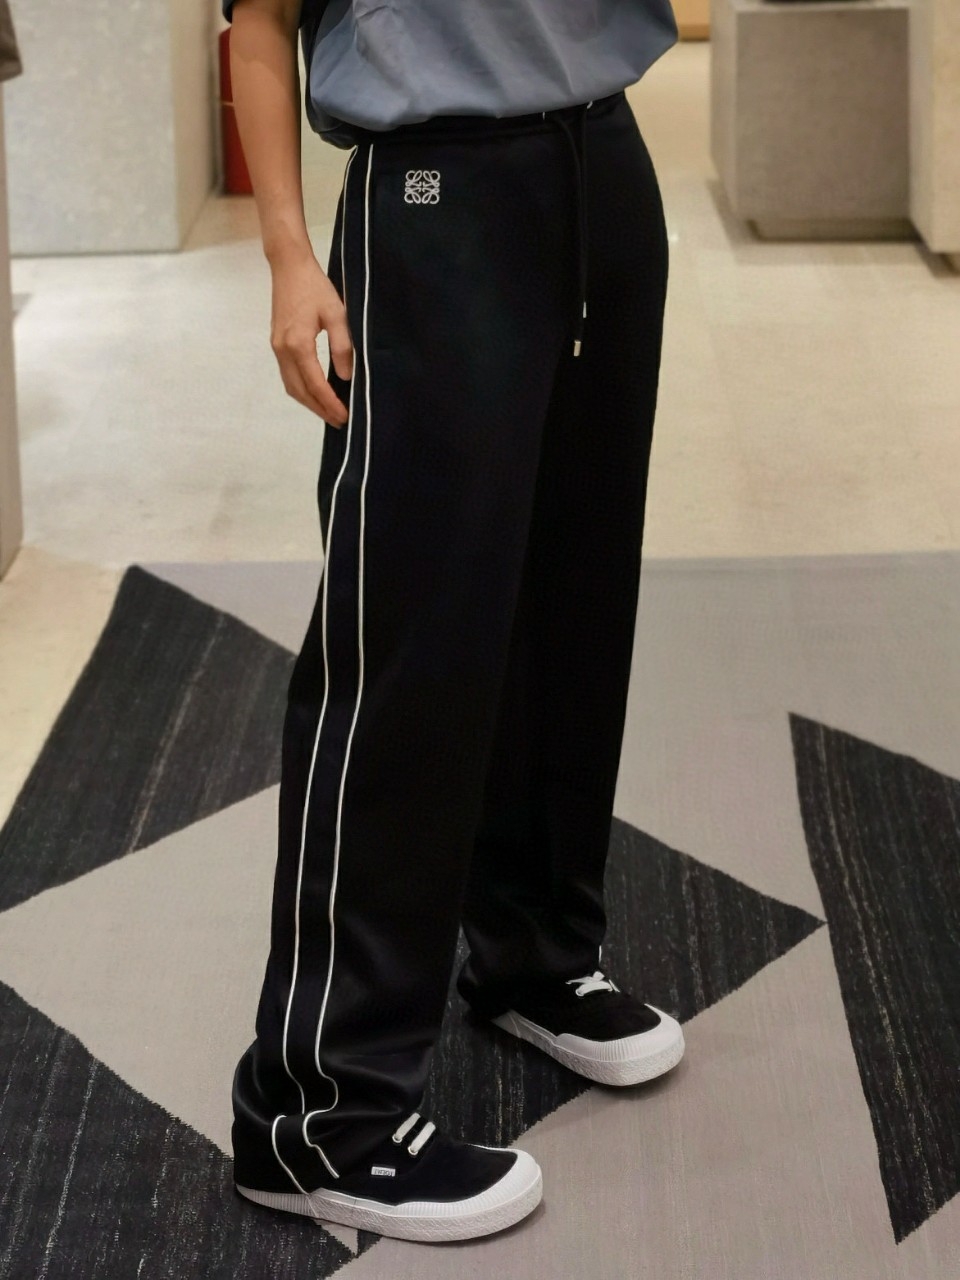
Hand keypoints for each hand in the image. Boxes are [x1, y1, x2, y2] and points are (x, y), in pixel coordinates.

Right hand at [269, 248, 353, 426]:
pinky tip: (315, 393)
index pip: (315, 384)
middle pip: (299, 392)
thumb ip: (342, 347)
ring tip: (329, 412)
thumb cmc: (315, 287)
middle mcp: (283, 350)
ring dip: (309, 403)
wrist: (288, 267)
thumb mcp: (337, 314)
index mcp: (298, 344)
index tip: (344, 416)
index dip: (329, 403)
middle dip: (319, 409)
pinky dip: (302, 390)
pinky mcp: (277, 344)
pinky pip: (288, 376)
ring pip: (291, 386)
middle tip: (339, 422)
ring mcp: (277, 348)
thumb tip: (346, 377)